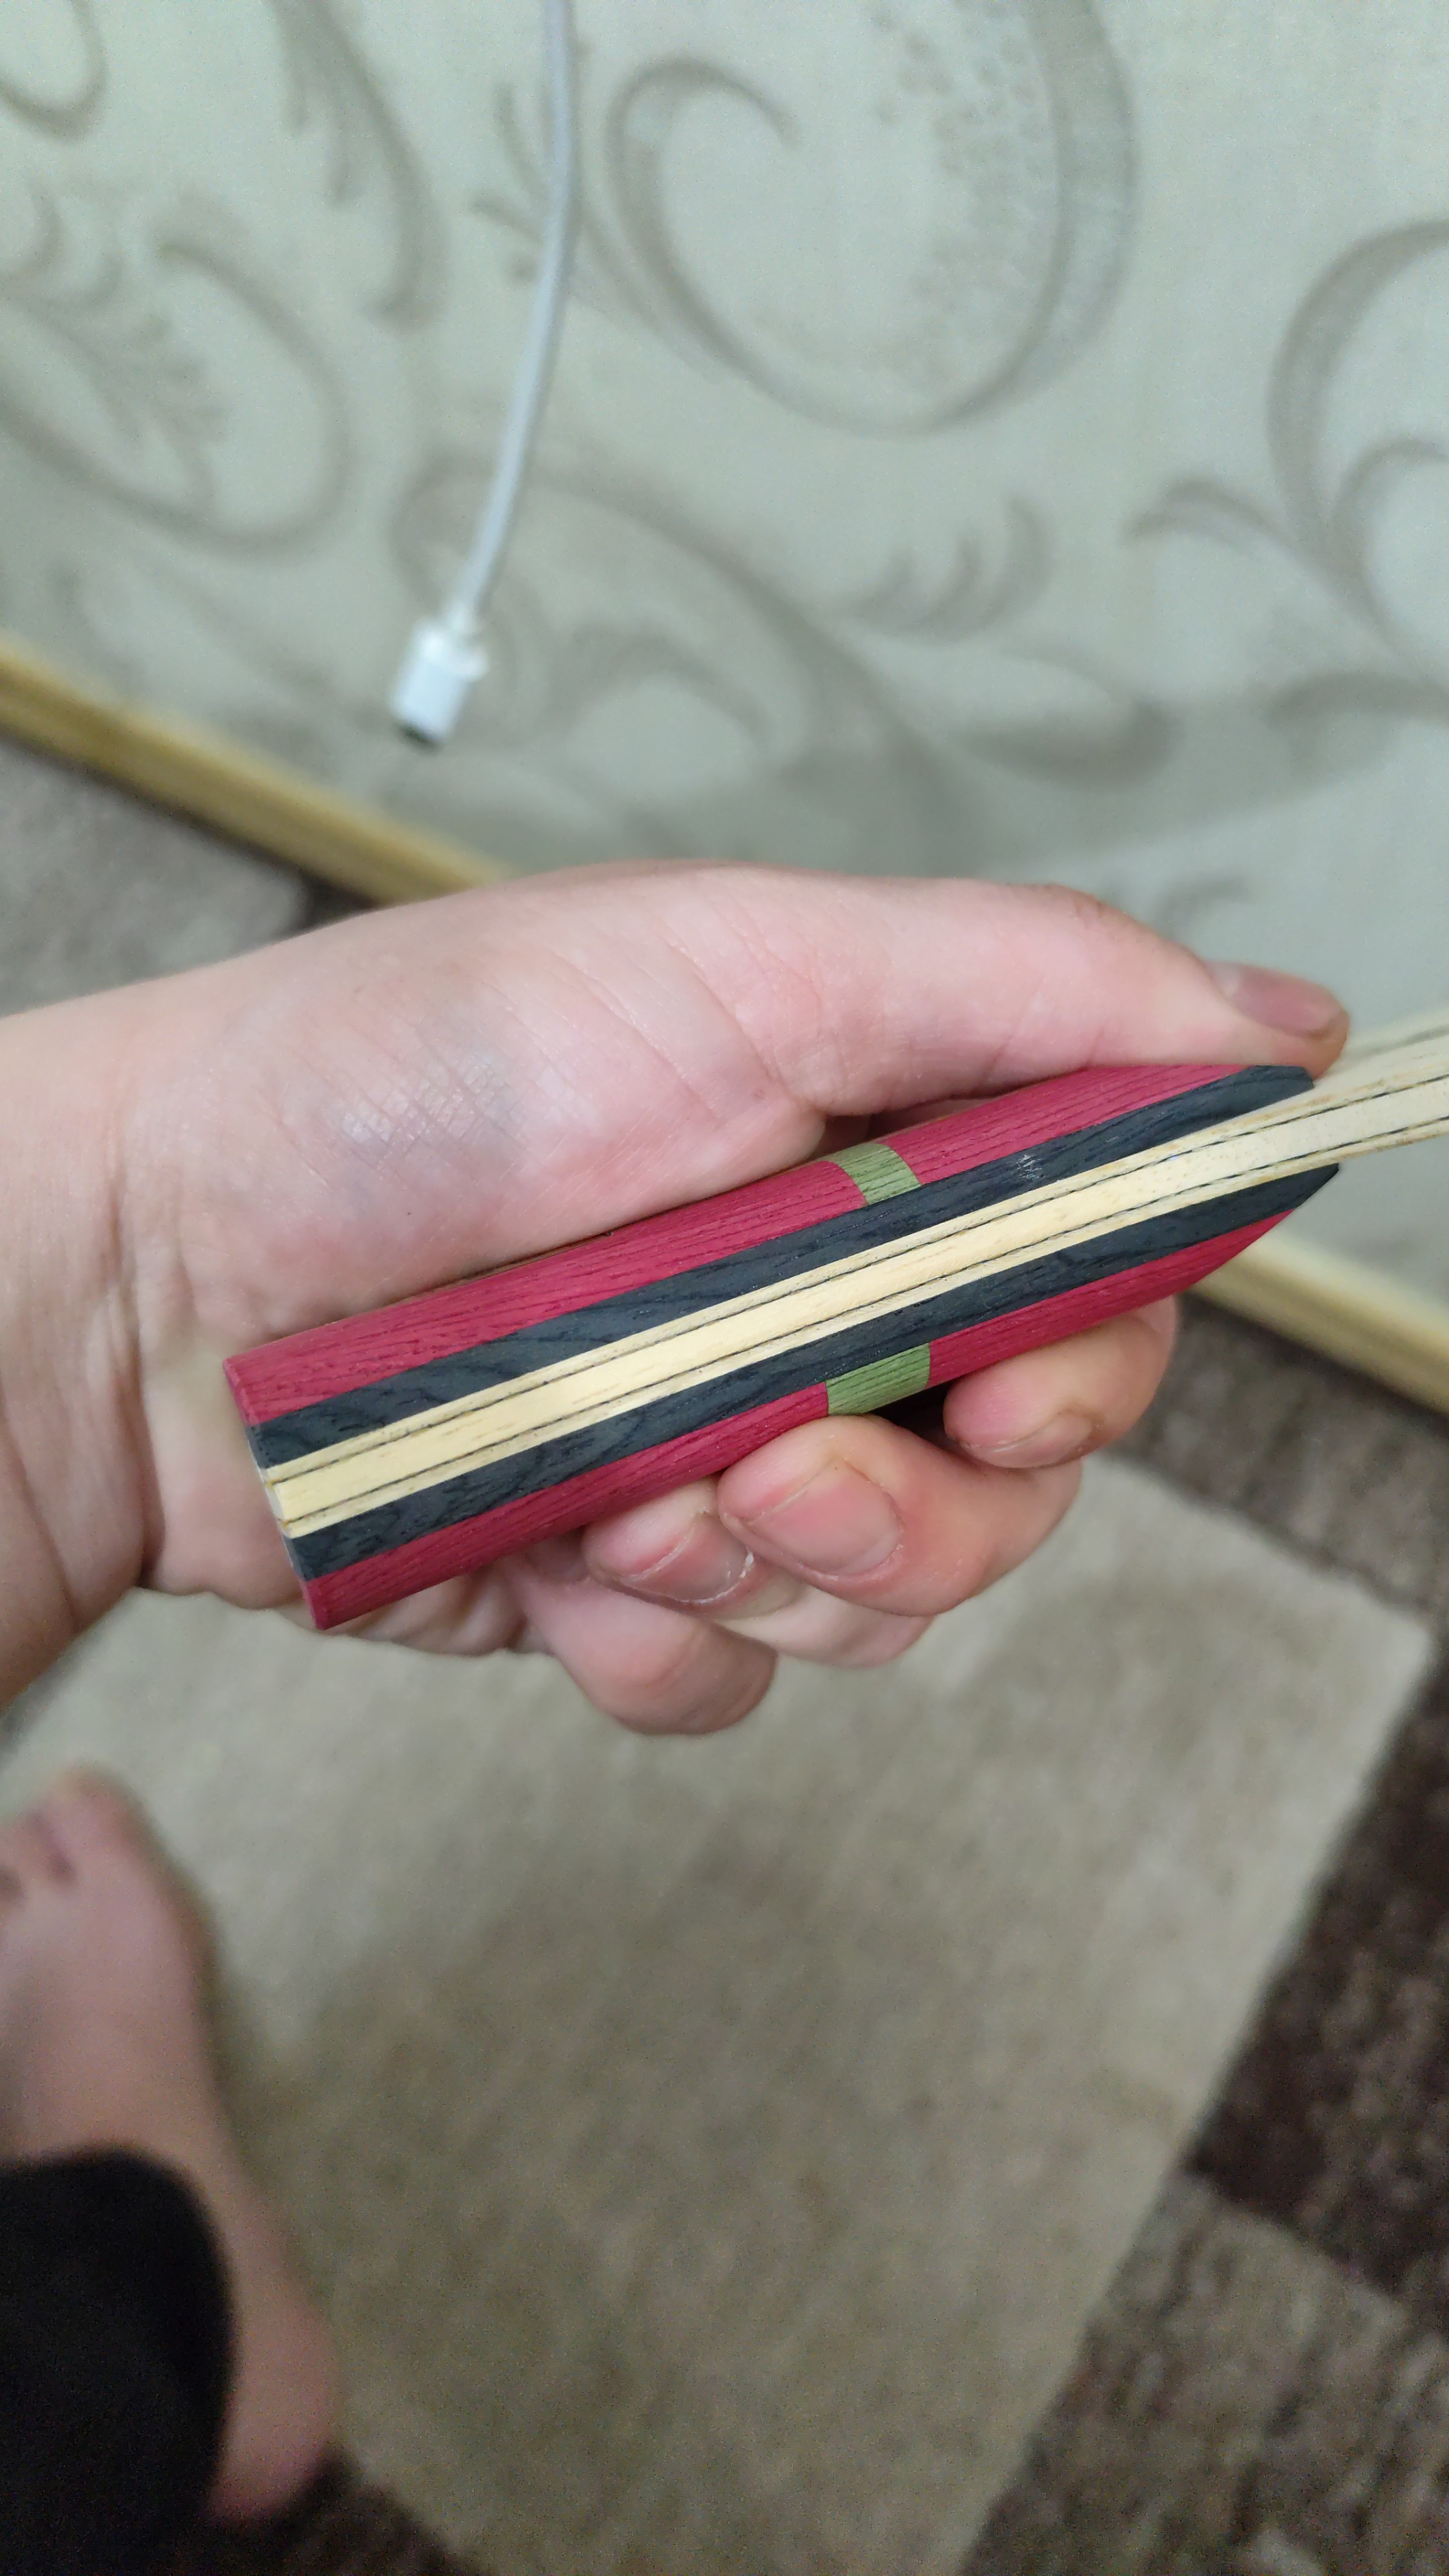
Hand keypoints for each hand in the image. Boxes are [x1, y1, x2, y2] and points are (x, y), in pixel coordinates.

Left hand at [0, 864, 1346, 1722]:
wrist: (142, 1279)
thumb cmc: (395, 1079)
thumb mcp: (730, 960)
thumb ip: (1020, 984)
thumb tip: (1268, 1025)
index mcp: (870, 1140)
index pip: (1097, 1262)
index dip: (1099, 1343)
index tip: (1024, 1379)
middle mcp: (817, 1296)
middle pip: (1023, 1463)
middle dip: (927, 1498)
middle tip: (789, 1457)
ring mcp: (718, 1443)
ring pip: (893, 1591)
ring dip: (775, 1560)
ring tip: (627, 1483)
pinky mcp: (616, 1572)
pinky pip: (735, 1672)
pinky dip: (654, 1636)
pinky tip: (554, 1562)